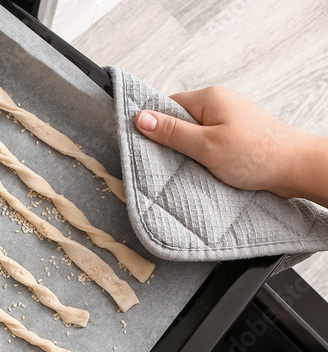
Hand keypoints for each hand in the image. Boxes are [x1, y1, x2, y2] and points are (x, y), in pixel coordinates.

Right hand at [134, 86, 327, 206]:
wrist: (296, 167)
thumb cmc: (255, 155)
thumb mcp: (205, 145)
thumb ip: (171, 132)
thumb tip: (140, 118)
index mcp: (211, 97)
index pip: (168, 105)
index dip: (157, 126)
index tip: (150, 146)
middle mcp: (221, 102)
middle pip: (182, 119)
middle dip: (175, 141)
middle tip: (175, 160)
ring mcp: (231, 117)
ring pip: (196, 132)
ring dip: (192, 150)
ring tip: (197, 165)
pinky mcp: (238, 133)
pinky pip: (211, 140)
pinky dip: (206, 154)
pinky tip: (210, 167)